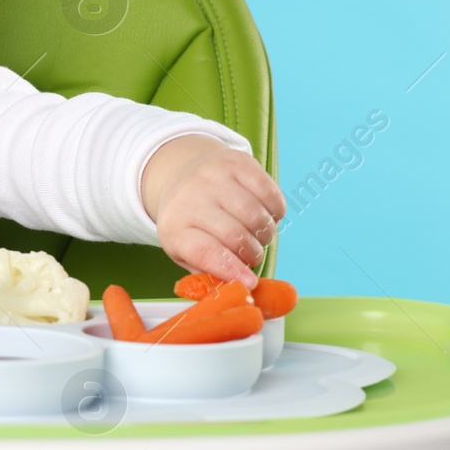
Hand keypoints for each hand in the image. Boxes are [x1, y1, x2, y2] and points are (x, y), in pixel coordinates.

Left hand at [141, 135, 284, 286]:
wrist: (183, 176)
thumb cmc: (189, 224)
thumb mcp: (184, 251)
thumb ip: (208, 273)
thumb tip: (238, 287)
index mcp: (174, 227)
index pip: (204, 251)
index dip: (231, 269)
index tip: (250, 282)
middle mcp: (190, 198)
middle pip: (235, 235)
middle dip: (251, 254)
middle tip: (252, 257)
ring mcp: (213, 176)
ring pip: (255, 215)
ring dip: (265, 234)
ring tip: (257, 237)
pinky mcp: (237, 162)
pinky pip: (269, 193)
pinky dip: (275, 212)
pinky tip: (266, 216)